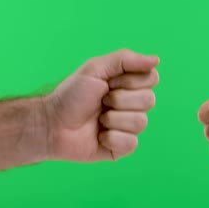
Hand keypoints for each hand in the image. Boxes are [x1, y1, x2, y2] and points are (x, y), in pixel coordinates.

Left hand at [43, 49, 158, 161]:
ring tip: (98, 119)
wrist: (52, 124)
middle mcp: (132, 104)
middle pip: (149, 100)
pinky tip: (99, 136)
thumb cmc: (71, 95)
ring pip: (141, 122)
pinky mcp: (123, 147)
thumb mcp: (96, 68)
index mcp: (128, 84)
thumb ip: (126, 59)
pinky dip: (111, 138)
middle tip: (101, 101)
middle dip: (119, 100)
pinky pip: (132, 143)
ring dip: (113, 119)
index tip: (109, 82)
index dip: (129, 80)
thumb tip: (156, 59)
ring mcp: (128, 126)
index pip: (151, 78)